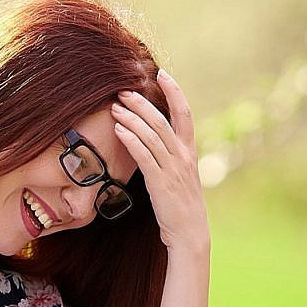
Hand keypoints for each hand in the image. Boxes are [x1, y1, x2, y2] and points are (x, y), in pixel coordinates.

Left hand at [113, 68, 209, 253]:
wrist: (190, 233)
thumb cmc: (181, 204)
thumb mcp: (180, 174)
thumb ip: (170, 155)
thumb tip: (154, 137)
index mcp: (190, 151)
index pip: (185, 113)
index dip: (175, 91)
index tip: (163, 73)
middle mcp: (183, 156)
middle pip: (163, 121)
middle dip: (142, 103)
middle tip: (124, 91)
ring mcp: (173, 169)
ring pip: (152, 135)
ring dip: (132, 118)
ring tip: (115, 107)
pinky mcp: (160, 183)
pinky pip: (145, 156)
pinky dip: (131, 140)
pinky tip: (119, 130)